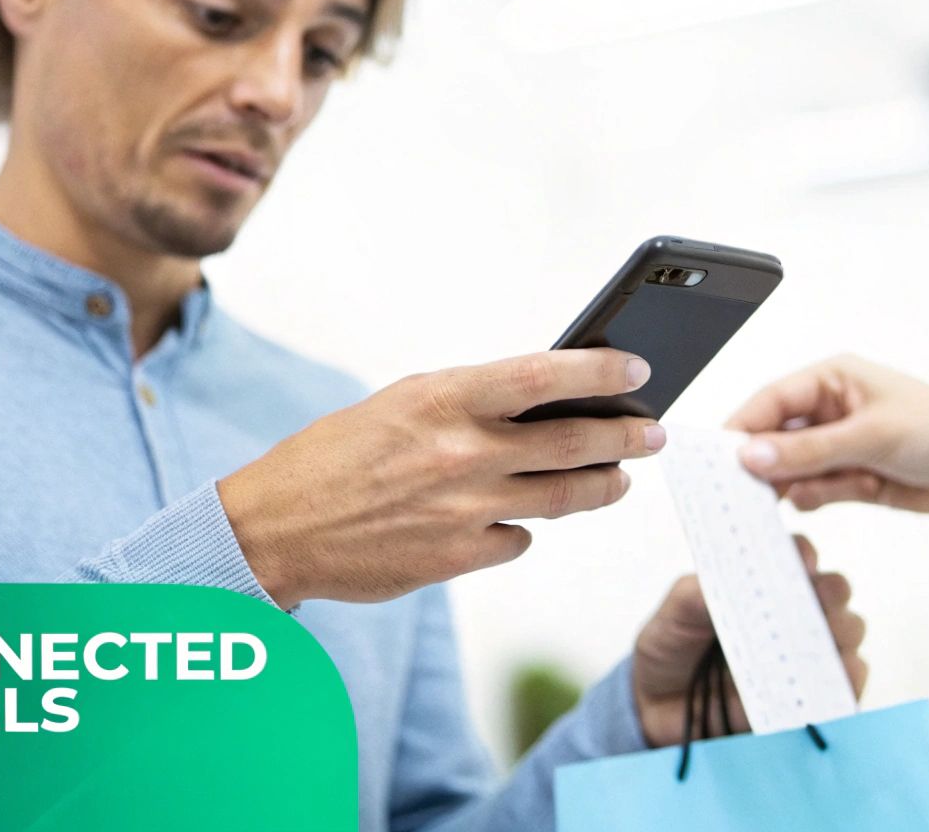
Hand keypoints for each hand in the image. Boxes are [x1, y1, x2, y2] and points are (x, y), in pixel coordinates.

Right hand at [219, 349, 665, 608]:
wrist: (275, 528)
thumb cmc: (335, 457)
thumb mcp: (400, 404)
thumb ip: (467, 402)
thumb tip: (541, 400)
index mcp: (443, 398)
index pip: (543, 376)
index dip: (600, 373)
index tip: (637, 371)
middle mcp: (461, 452)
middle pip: (573, 443)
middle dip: (626, 438)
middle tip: (653, 433)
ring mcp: (463, 509)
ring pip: (563, 498)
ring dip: (601, 487)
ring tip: (619, 480)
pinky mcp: (458, 557)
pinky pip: (518, 540)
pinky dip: (523, 528)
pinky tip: (516, 519)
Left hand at [631, 537, 868, 747]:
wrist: (656, 709)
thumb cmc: (670, 649)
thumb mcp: (673, 615)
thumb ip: (696, 594)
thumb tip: (730, 579)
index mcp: (763, 582)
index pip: (796, 555)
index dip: (802, 553)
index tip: (799, 561)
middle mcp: (792, 612)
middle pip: (834, 591)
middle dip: (830, 592)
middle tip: (815, 601)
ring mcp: (806, 654)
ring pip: (848, 633)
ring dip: (840, 633)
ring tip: (818, 642)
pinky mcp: (813, 697)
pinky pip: (848, 686)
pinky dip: (847, 680)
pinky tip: (831, 679)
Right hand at [725, 355, 928, 514]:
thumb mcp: (872, 436)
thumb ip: (810, 451)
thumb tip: (752, 456)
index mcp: (830, 380)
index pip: (770, 401)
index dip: (741, 428)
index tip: (718, 459)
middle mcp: (827, 410)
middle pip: (773, 438)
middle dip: (766, 464)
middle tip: (747, 492)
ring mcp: (836, 446)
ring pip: (791, 470)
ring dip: (799, 485)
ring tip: (816, 493)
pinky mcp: (847, 477)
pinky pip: (814, 491)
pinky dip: (819, 499)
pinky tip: (842, 495)